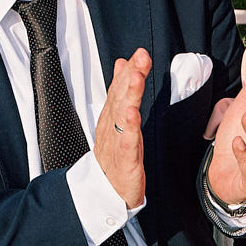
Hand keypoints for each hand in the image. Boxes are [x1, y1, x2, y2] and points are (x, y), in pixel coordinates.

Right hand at [94, 50, 149, 207]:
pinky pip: (126, 141)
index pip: (119, 89)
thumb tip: (122, 65)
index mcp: (111, 117)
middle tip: (140, 58)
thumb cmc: (114, 156)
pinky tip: (131, 114)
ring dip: (129, 94)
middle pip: (120, 97)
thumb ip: (119, 92)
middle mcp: (112, 126)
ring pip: (122, 114)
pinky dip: (129, 127)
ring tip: (136, 78)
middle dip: (130, 76)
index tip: (139, 54)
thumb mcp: (117, 120)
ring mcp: (117, 142)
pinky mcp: (124, 159)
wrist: (105, 192)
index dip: (129, 70)